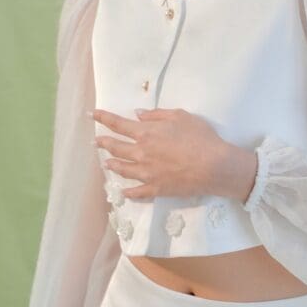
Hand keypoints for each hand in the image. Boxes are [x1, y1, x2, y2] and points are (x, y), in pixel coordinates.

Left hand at [91, 107, 229, 199]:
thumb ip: (156, 115)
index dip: (103, 118)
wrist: (214, 166)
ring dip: (112, 165)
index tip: (92, 114)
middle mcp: (141, 153)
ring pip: (123, 169)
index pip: (118, 124)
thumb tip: (137, 114)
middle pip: (116, 147)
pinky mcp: (156, 188)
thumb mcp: (180, 116)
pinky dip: (128, 192)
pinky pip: (137, 192)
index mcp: (146, 133)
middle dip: (103, 142)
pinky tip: (123, 192)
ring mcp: (147, 173)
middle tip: (95, 141)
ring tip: (106, 163)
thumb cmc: (200, 137)